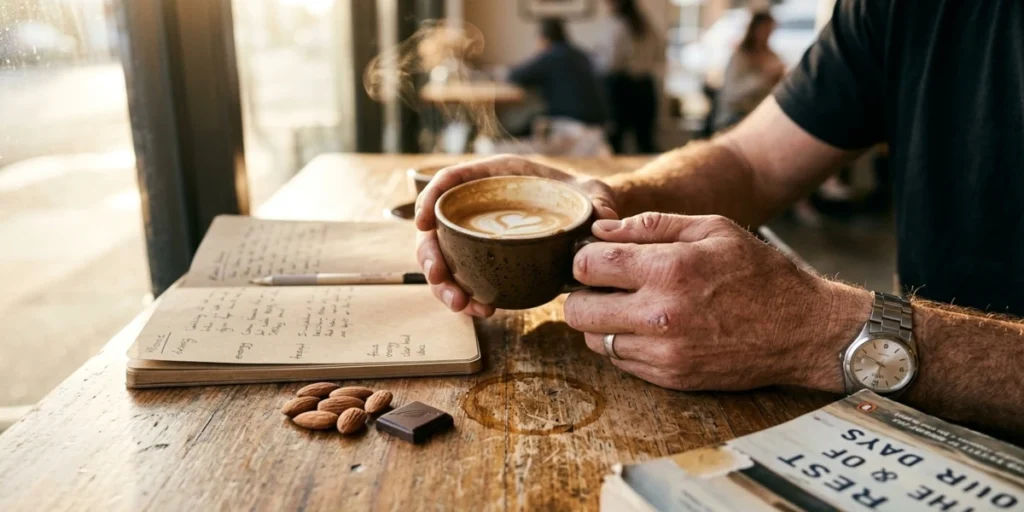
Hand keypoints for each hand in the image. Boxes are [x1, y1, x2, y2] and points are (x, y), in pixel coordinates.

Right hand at [414, 155, 618, 316]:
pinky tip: (482, 310)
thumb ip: (598, 206)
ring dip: (445, 284)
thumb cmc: (587, 197)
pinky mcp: (488, 259)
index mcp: (497, 177)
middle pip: (439, 228)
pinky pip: (466, 277)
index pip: (451, 181)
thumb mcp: (594, 195)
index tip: (422, 223)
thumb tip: (600, 226)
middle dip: (431, 256)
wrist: (593, 216)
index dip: (429, 199)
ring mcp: (481, 234)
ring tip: (462, 305)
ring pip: (446, 258)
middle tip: (442, 280)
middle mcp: (481, 205)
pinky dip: (467, 296)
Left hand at [564, 212, 870, 391]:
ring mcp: (664, 353)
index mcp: (668, 269)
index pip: (586, 266)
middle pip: (577, 310)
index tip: (595, 258)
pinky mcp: (671, 377)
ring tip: (629, 306)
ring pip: (594, 340)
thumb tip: (600, 230)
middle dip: (582, 293)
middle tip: (602, 285)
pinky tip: (650, 327)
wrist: (804, 330)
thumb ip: (651, 225)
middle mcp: (660, 315)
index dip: (584, 258)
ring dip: (602, 321)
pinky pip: (621, 362)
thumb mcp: (712, 228)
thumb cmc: (759, 272)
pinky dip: (625, 344)